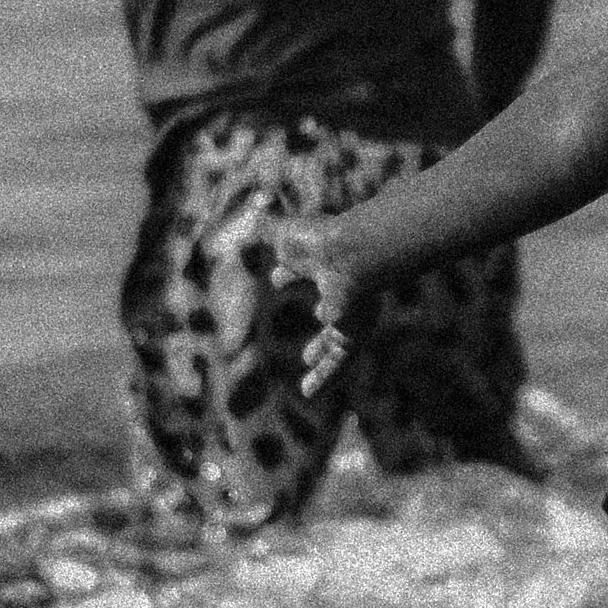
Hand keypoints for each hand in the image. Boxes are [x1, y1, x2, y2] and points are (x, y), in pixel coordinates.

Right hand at [266, 216, 368, 397]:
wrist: (352, 257)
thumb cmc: (317, 242)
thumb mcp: (284, 234)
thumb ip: (268, 230)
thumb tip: (254, 215)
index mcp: (320, 258)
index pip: (303, 267)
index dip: (289, 272)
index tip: (278, 278)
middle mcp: (338, 284)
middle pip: (329, 304)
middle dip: (321, 314)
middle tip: (313, 324)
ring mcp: (349, 310)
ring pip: (337, 337)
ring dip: (321, 351)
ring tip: (307, 364)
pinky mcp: (353, 332)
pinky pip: (339, 358)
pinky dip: (324, 375)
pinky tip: (308, 392)